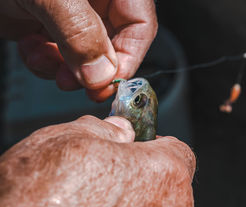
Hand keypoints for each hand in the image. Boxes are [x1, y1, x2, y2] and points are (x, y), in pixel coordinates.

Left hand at [0, 0, 156, 101]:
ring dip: (65, 69)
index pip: (140, 24)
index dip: (130, 56)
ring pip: (85, 57)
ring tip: (45, 63)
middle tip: (77, 84)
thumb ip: (80, 33)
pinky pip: (58, 55)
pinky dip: (44, 61)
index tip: (109, 83)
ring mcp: (71, 15)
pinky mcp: (48, 26)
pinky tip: (30, 49)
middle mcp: (95, 2)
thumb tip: (101, 75)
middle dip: (92, 69)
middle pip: (114, 45)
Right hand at [0, 116, 194, 206]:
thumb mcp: (72, 137)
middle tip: (111, 180)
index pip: (179, 151)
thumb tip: (122, 131)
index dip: (156, 146)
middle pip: (171, 187)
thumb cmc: (39, 202)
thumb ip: (110, 129)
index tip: (139, 148)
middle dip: (147, 179)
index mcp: (167, 174)